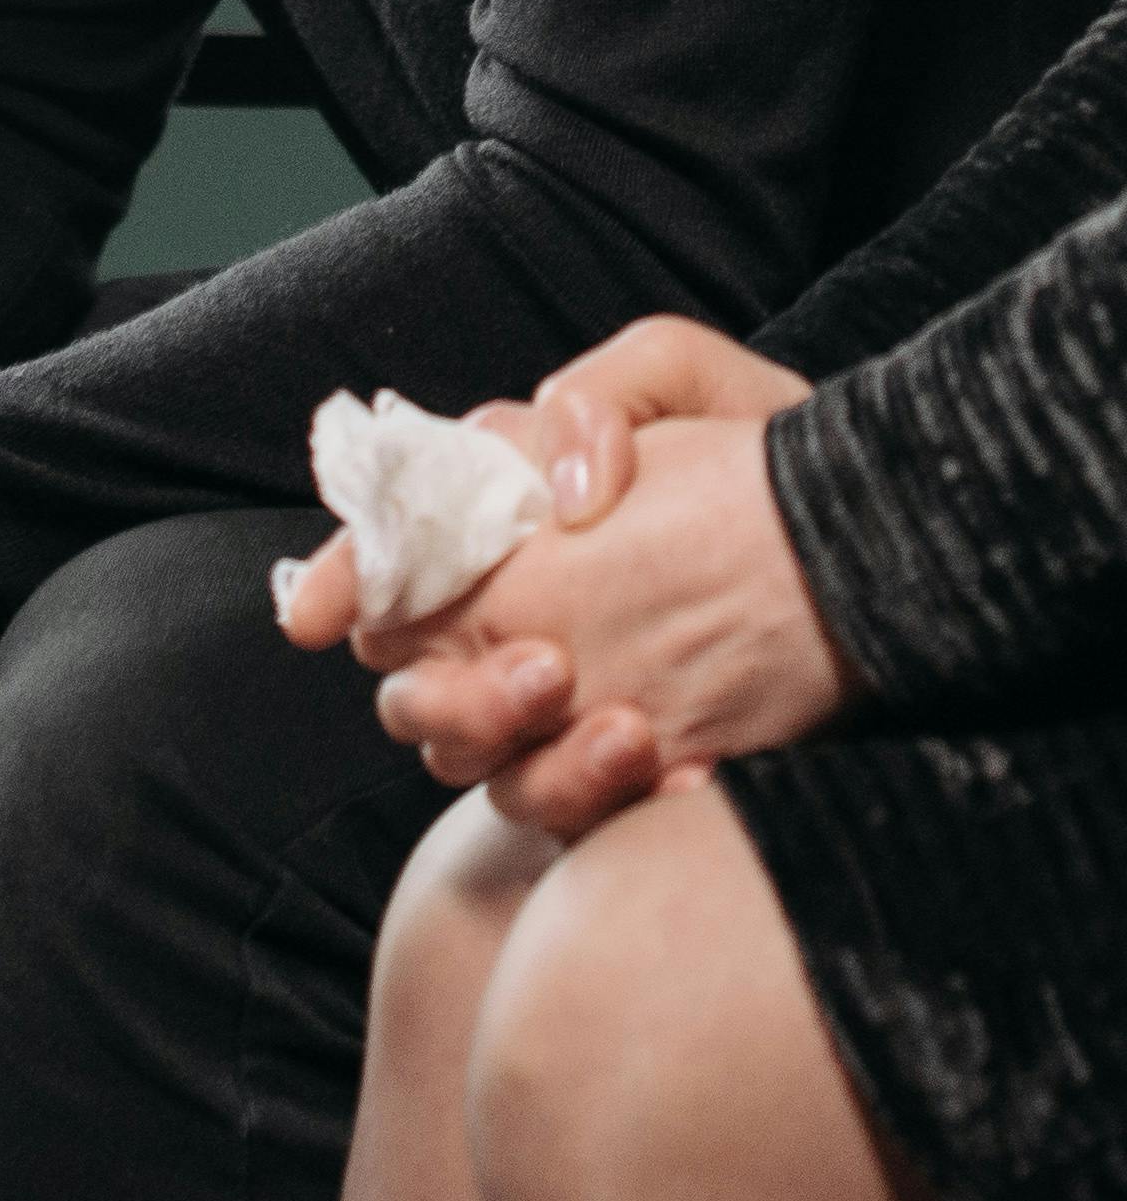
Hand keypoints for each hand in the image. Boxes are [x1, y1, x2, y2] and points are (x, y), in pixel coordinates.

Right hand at [277, 323, 838, 835]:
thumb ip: (597, 397)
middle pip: (410, 687)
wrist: (884, 556)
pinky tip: (682, 778)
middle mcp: (516, 620)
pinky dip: (612, 807)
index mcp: (505, 520)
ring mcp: (565, 707)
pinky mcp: (626, 776)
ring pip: (480, 769)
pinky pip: (578, 822)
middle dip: (450, 694)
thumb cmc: (775, 456)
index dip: (338, 583)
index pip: (387, 556)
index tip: (316, 615)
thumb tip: (560, 490)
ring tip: (634, 730)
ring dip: (536, 759)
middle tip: (547, 669)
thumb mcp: (689, 378)